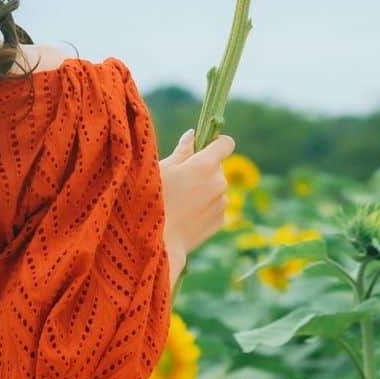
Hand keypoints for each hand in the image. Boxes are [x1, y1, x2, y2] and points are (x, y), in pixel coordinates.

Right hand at [159, 128, 235, 261]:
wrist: (159, 243)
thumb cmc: (153, 201)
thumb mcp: (162, 170)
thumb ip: (182, 150)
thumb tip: (192, 135)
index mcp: (205, 165)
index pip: (226, 143)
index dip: (217, 142)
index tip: (206, 146)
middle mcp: (219, 182)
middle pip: (217, 167)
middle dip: (203, 170)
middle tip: (180, 181)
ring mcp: (222, 203)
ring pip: (216, 187)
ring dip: (204, 189)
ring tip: (180, 201)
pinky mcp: (221, 220)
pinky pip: (215, 205)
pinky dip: (205, 206)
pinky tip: (186, 215)